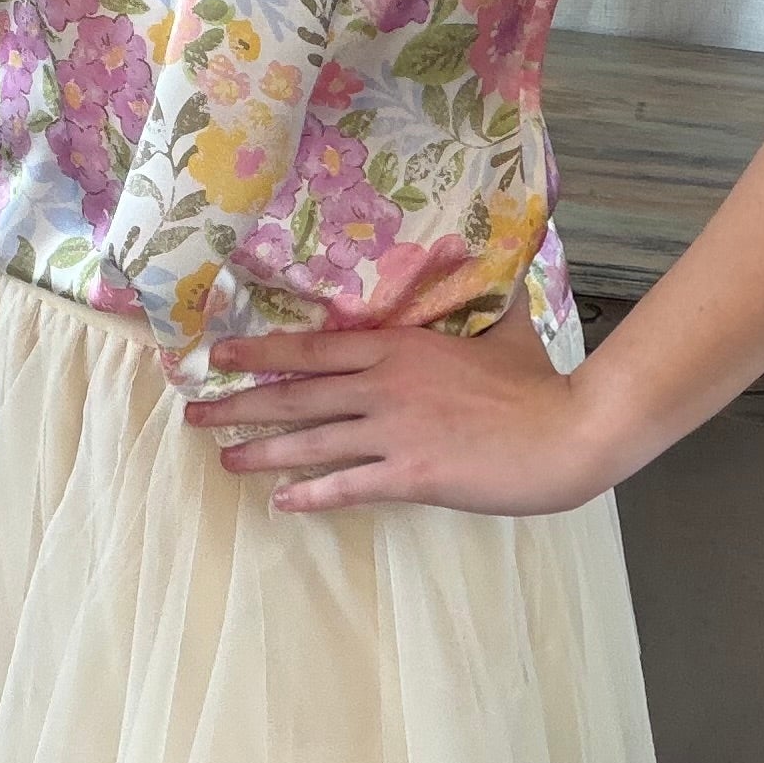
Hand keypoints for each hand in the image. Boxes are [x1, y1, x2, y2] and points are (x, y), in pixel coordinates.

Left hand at [180, 292, 616, 516]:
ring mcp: (395, 431)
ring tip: (223, 459)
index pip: (314, 347)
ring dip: (262, 452)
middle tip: (194, 413)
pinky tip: (282, 503)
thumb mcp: (505, 328)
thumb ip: (484, 300)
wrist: (568, 433)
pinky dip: (311, 495)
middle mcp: (385, 385)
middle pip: (297, 395)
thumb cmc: (539, 382)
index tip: (218, 355)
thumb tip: (492, 259)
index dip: (261, 352)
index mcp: (401, 347)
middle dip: (240, 404)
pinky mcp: (411, 474)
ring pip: (311, 442)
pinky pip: (348, 486)